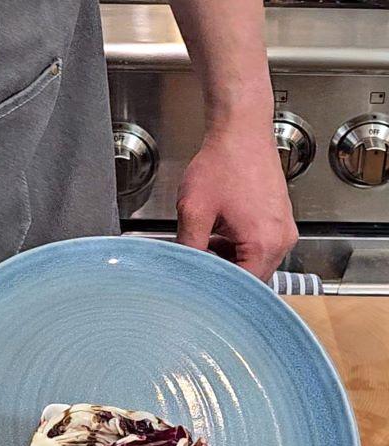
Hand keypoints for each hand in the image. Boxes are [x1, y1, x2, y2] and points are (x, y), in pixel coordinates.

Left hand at [175, 125, 297, 279]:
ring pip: (252, 265)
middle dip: (221, 276)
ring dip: (226, 262)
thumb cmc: (223, 163)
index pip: (242, 288)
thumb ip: (188, 249)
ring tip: (202, 245)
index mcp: (264, 243)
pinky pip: (257, 249)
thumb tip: (182, 272)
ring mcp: (283, 231)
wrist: (241, 132)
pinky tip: (215, 235)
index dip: (216, 292)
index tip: (196, 291)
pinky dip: (235, 249)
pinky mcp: (278, 222)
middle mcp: (281, 240)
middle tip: (194, 268)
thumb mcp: (194, 211)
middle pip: (250, 279)